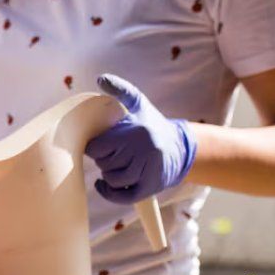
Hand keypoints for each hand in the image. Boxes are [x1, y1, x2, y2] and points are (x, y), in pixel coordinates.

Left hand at [86, 74, 197, 203]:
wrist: (180, 147)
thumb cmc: (151, 125)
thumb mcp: (139, 105)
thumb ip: (121, 90)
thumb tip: (101, 78)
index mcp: (136, 131)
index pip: (98, 147)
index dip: (94, 147)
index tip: (100, 144)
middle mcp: (144, 151)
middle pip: (104, 163)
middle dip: (103, 160)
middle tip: (112, 154)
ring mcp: (148, 170)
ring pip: (113, 179)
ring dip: (108, 175)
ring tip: (114, 165)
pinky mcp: (151, 186)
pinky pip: (122, 195)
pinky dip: (109, 192)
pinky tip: (103, 184)